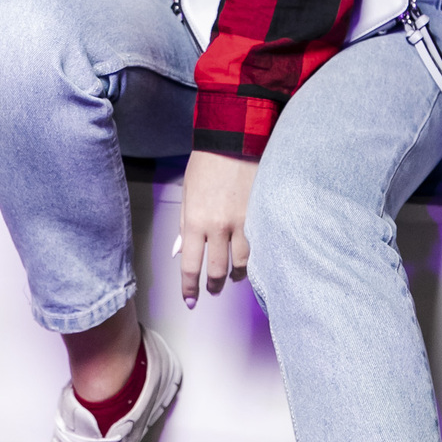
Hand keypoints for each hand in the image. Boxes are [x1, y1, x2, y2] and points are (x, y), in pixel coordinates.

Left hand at [178, 151, 258, 305]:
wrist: (234, 141)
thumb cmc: (206, 166)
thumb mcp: (187, 195)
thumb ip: (185, 226)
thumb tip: (181, 251)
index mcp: (195, 221)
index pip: (191, 266)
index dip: (190, 288)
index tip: (190, 300)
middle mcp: (218, 227)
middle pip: (217, 271)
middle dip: (213, 286)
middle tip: (212, 290)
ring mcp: (242, 223)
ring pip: (243, 263)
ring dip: (237, 275)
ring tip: (234, 276)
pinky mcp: (260, 216)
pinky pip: (259, 246)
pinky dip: (255, 258)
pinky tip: (253, 261)